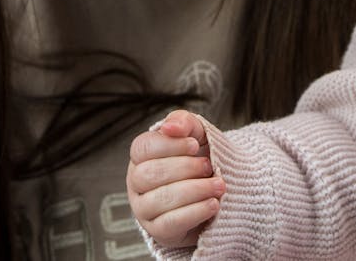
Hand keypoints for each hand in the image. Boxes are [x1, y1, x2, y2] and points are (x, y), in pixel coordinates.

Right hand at [127, 109, 224, 248]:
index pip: (143, 148)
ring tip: (219, 185)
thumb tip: (170, 126)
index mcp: (141, 157)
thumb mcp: (194, 135)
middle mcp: (136, 183)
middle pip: (150, 174)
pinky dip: (196, 212)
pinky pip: (171, 223)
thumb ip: (183, 123)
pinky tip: (213, 204)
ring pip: (161, 199)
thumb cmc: (198, 159)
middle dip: (186, 168)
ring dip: (196, 190)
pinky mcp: (158, 231)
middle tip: (209, 166)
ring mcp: (144, 209)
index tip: (195, 145)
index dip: (171, 145)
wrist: (213, 191)